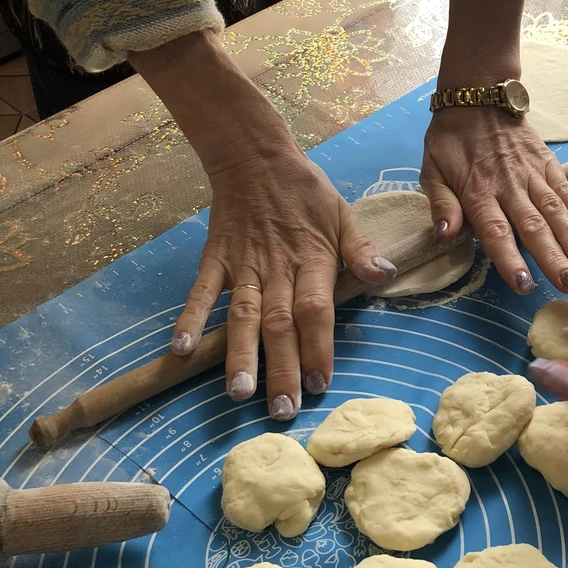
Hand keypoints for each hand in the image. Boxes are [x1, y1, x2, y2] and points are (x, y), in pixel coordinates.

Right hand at [173, 144, 389, 419]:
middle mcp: (277, 269)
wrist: (255, 158)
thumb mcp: (343, 213)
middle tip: (283, 409)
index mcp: (313, 259)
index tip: (320, 383)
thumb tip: (385, 275)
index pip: (315, 310)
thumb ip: (361, 249)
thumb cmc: (305, 191)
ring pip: (243, 316)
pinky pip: (201, 293)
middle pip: (279, 324)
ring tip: (239, 393)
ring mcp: (243, 266)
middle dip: (282, 368)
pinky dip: (190, 318)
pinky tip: (182, 350)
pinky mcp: (215, 260)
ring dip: (240, 354)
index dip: (317, 346)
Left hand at [421, 106, 567, 292]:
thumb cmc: (451, 139)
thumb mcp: (431, 169)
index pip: (495, 230)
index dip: (509, 258)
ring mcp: (531, 173)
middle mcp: (508, 185)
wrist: (477, 96)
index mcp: (477, 191)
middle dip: (551, 258)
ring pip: (554, 211)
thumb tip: (444, 237)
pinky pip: (566, 190)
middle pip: (532, 226)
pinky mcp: (547, 162)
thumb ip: (440, 205)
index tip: (523, 283)